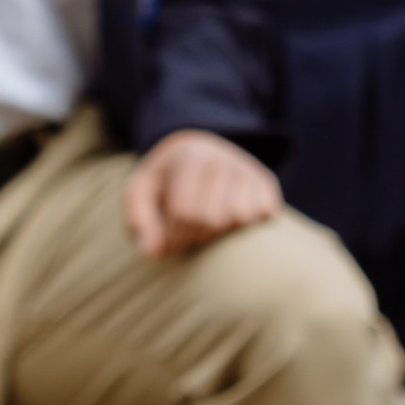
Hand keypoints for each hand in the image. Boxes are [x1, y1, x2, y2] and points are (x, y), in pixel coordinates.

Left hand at [124, 130, 281, 258]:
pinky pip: (263, 214)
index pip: (186, 213)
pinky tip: (228, 220)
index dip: (174, 238)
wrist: (195, 152)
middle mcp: (223, 159)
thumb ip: (139, 222)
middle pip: (213, 219)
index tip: (168, 244)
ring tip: (204, 227)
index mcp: (190, 159)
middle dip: (195, 238)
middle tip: (185, 238)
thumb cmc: (164, 181)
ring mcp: (247, 169)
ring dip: (219, 234)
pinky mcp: (265, 182)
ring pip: (239, 218)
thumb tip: (152, 252)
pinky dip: (245, 225)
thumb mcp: (140, 194)